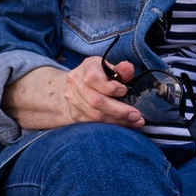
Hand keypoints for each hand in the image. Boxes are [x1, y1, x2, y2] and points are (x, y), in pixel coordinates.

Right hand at [6, 58, 144, 132]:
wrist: (58, 94)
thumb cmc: (87, 77)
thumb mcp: (100, 68)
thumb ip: (115, 69)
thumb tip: (128, 69)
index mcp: (82, 72)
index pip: (95, 79)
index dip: (111, 85)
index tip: (125, 89)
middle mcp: (74, 88)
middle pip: (96, 102)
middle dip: (119, 109)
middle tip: (137, 116)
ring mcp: (72, 105)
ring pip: (95, 116)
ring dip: (117, 121)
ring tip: (135, 123)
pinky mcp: (74, 118)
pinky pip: (93, 124)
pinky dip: (110, 126)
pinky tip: (124, 128)